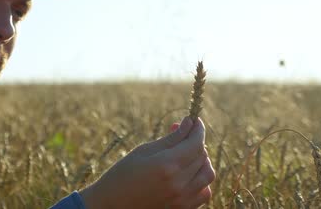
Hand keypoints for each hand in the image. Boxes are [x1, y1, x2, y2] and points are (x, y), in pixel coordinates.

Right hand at [80, 117, 214, 208]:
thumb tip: (189, 123)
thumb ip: (170, 139)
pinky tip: (189, 174)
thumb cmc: (122, 175)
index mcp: (167, 165)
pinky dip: (201, 180)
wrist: (112, 205)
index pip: (195, 142)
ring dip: (201, 161)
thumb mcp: (144, 151)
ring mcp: (182, 199)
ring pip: (208, 174)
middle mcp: (178, 183)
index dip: (198, 129)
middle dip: (196, 141)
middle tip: (183, 134)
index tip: (195, 120)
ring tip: (187, 154)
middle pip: (202, 156)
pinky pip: (205, 192)